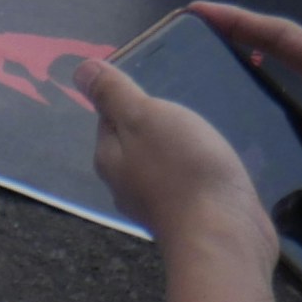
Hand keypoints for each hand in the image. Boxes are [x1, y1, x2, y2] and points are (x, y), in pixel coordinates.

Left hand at [72, 48, 279, 301]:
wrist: (221, 231)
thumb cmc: (180, 167)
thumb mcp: (143, 116)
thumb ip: (113, 94)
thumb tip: (80, 70)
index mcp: (108, 158)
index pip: (108, 119)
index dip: (128, 99)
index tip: (154, 83)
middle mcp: (124, 184)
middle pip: (134, 143)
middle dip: (154, 124)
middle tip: (184, 104)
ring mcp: (155, 204)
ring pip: (160, 164)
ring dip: (177, 147)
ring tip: (204, 129)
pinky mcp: (187, 216)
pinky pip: (186, 183)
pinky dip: (195, 169)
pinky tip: (215, 162)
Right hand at [192, 0, 301, 220]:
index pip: (284, 42)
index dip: (242, 25)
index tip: (198, 12)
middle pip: (270, 97)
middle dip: (229, 94)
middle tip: (178, 100)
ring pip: (285, 149)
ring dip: (256, 159)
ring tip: (205, 168)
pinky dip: (291, 203)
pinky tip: (258, 217)